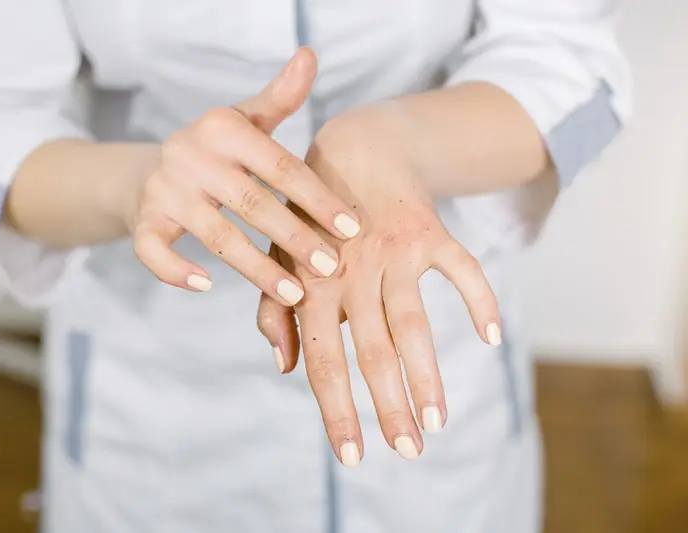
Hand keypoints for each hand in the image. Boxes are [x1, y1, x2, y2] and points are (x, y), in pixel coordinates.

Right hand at [128, 47, 360, 304]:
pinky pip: (153, 251)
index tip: (351, 229)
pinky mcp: (143, 220)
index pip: (280, 166)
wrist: (150, 168)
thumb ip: (280, 96)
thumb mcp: (246, 119)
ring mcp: (164, 190)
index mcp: (222, 128)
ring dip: (257, 268)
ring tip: (295, 296)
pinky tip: (208, 286)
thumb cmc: (216, 149)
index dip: (317, 198)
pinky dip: (176, 271)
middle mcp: (190, 155)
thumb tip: (310, 55)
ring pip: (216, 235)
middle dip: (295, 239)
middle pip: (252, 203)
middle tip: (332, 269)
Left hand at [257, 112, 500, 465]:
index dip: (337, 410)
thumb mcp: (279, 261)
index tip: (353, 456)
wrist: (352, 148)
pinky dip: (479, 298)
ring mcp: (392, 252)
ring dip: (427, 373)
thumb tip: (284, 368)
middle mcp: (351, 273)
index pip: (323, 360)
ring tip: (438, 420)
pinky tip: (489, 336)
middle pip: (372, 351)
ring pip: (413, 322)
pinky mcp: (429, 231)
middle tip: (409, 451)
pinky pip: (461, 268)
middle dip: (389, 406)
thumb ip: (273, 313)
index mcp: (312, 286)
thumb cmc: (310, 219)